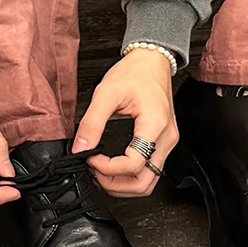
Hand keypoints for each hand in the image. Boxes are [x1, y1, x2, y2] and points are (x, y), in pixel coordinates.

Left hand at [71, 47, 179, 196]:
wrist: (152, 62)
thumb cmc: (135, 72)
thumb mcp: (106, 93)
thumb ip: (91, 123)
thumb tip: (80, 148)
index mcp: (155, 124)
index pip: (134, 164)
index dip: (108, 168)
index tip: (91, 158)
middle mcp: (166, 138)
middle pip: (145, 182)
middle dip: (115, 184)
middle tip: (94, 172)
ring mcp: (167, 142)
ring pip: (149, 181)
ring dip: (123, 184)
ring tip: (101, 172)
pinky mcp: (163, 143)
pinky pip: (150, 170)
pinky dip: (130, 175)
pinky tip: (113, 167)